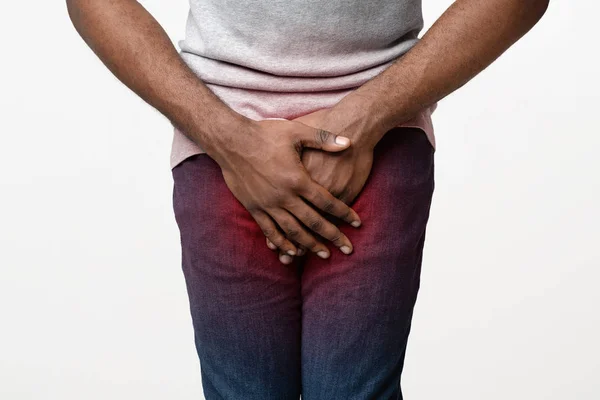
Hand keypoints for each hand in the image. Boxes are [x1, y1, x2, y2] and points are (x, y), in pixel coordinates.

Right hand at [211, 118, 361, 261]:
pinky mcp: (254, 208)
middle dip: (333, 236)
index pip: (327, 202)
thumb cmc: (265, 133)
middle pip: (314, 222)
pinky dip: (282, 243)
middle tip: (348, 248)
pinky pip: (270, 231)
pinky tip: (292, 252)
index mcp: (297, 179)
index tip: (357, 223)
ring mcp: (268, 205)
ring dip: (310, 245)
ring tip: (324, 255)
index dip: (344, 213)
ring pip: (293, 232)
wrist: (231, 140)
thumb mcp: (296, 131)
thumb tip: (348, 142)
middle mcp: (284, 197)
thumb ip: (323, 138)